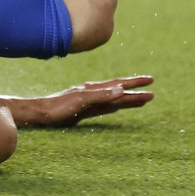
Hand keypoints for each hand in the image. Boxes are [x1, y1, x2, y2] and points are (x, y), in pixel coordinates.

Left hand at [24, 76, 154, 127]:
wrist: (42, 113)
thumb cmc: (59, 107)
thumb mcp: (81, 101)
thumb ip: (101, 95)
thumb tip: (121, 89)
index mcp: (94, 89)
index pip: (119, 85)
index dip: (135, 83)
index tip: (150, 81)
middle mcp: (93, 93)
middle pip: (119, 91)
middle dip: (136, 91)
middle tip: (152, 91)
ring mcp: (90, 101)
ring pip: (114, 100)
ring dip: (128, 99)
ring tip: (143, 99)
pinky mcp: (85, 111)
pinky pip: (106, 107)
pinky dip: (116, 106)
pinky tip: (119, 106)